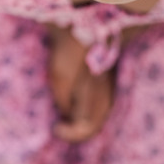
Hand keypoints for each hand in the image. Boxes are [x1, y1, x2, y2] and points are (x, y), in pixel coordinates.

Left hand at [46, 23, 115, 142]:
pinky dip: (87, 106)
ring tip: (65, 111)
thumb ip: (64, 102)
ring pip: (97, 112)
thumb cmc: (69, 54)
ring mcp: (108, 87)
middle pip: (94, 123)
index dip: (70, 134)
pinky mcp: (105, 79)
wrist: (81, 28)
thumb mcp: (60, 80)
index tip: (55, 127)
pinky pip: (98, 101)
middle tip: (60, 124)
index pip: (85, 130)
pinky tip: (74, 97)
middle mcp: (106, 96)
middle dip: (76, 127)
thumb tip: (67, 115)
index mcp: (95, 100)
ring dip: (82, 117)